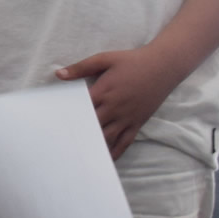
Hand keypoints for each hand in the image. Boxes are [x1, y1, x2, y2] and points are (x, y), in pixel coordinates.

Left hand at [56, 46, 181, 158]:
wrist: (162, 67)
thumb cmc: (131, 62)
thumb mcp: (104, 59)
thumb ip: (81, 68)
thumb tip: (59, 74)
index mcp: (103, 91)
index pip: (81, 108)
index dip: (69, 115)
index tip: (56, 123)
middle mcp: (113, 108)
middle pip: (92, 125)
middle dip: (79, 133)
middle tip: (64, 142)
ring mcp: (126, 118)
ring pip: (107, 137)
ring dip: (94, 145)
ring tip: (80, 155)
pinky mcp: (137, 123)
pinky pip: (125, 142)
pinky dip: (115, 152)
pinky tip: (106, 158)